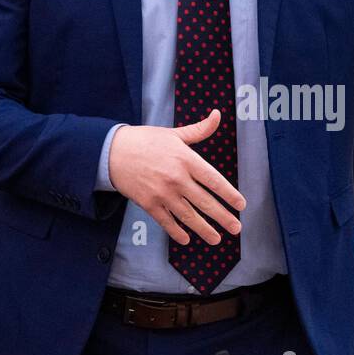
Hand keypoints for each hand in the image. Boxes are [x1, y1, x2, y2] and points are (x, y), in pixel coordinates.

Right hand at [106, 109, 245, 245]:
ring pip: (188, 216)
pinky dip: (177, 232)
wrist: (112, 151)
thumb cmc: (146, 140)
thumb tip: (218, 115)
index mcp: (186, 159)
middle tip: (236, 228)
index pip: (214, 180)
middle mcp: (177, 178)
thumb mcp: (174, 133)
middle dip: (223, 217)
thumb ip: (199, 129)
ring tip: (217, 239)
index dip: (229, 194)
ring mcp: (162, 193)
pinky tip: (186, 239)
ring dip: (204, 229)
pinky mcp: (148, 203)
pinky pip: (166, 221)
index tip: (241, 205)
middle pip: (205, 202)